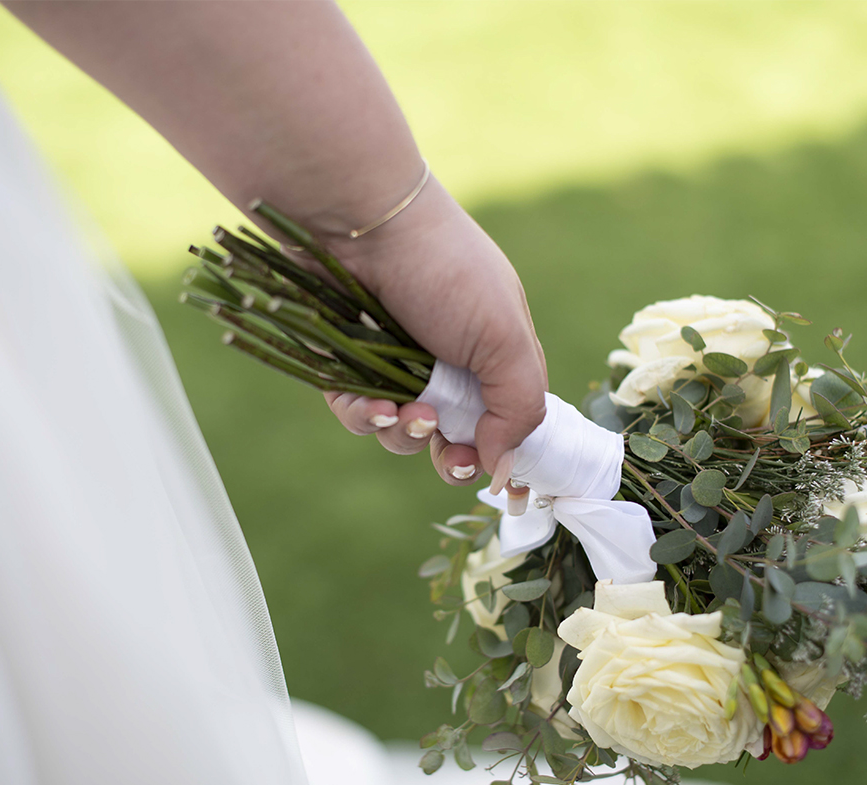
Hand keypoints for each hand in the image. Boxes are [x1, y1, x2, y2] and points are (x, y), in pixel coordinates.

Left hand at [318, 177, 546, 486]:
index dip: (501, 452)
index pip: (507, 420)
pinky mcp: (347, 366)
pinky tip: (370, 403)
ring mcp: (395, 365)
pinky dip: (364, 416)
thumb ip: (519, 406)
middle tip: (451, 455)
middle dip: (452, 457)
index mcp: (494, 354)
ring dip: (405, 435)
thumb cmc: (446, 270)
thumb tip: (504, 468)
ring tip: (404, 411)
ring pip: (400, 434)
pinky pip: (356, 413)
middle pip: (452, 439)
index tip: (495, 480)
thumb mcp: (505, 337)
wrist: (363, 223)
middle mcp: (446, 363)